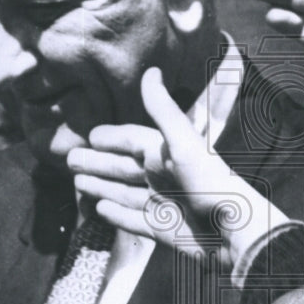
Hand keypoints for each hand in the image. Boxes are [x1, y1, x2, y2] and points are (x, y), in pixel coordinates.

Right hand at [67, 67, 287, 269]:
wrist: (234, 232)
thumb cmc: (211, 182)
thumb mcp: (183, 142)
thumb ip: (163, 109)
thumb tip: (151, 71)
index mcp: (167, 153)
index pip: (132, 141)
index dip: (112, 138)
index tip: (90, 135)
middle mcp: (163, 177)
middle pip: (123, 168)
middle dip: (98, 163)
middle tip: (70, 160)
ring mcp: (162, 204)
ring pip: (124, 193)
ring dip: (102, 187)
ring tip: (78, 183)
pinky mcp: (162, 230)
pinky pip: (132, 220)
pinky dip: (116, 215)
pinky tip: (100, 210)